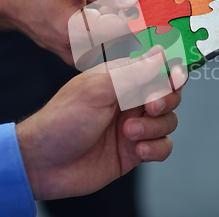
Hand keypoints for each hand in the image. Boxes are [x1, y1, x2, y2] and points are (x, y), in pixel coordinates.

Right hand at [3, 0, 137, 64]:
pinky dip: (110, 31)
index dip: (137, 14)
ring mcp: (78, 59)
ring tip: (98, 5)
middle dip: (128, 18)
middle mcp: (77, 51)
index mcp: (74, 30)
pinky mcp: (80, 59)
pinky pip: (106, 47)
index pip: (122, 29)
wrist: (12, 3)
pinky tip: (96, 15)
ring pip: (116, 44)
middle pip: (122, 38)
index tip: (146, 3)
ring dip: (119, 24)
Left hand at [15, 46, 186, 199]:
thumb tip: (161, 53)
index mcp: (121, 78)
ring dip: (155, 127)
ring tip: (129, 133)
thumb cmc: (63, 120)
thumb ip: (133, 72)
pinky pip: (163, 146)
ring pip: (169, 121)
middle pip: (170, 94)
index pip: (157, 68)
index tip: (175, 79)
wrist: (43, 164)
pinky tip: (138, 150)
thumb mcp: (98, 90)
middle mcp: (131, 100)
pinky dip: (156, 149)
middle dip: (166, 101)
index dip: (171, 72)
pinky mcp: (135, 151)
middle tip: (150, 107)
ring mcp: (135, 125)